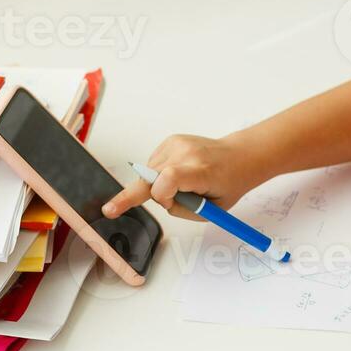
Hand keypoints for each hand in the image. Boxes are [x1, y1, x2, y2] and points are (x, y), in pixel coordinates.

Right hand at [102, 133, 267, 220]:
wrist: (239, 156)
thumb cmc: (229, 184)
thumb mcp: (213, 210)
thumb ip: (183, 209)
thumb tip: (159, 200)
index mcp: (202, 172)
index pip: (170, 179)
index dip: (156, 194)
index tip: (123, 206)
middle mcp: (187, 153)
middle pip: (150, 177)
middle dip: (138, 195)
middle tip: (111, 209)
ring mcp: (177, 144)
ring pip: (149, 172)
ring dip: (155, 184)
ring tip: (180, 186)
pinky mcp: (171, 140)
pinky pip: (153, 164)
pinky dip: (158, 175)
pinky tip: (174, 176)